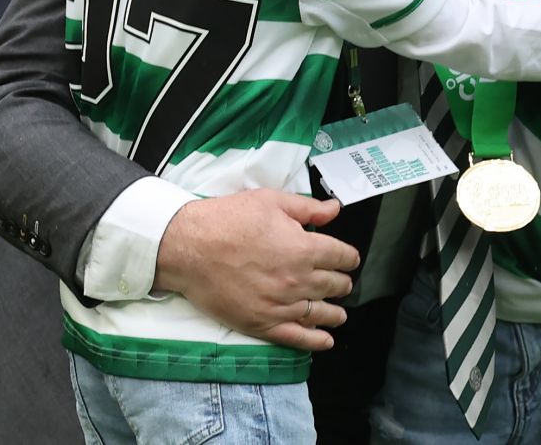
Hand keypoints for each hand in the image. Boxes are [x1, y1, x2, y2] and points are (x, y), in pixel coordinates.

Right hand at [154, 189, 359, 350]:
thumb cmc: (230, 219)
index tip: (350, 259)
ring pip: (319, 313)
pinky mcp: (261, 324)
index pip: (341, 256)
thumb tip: (335, 208)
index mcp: (304, 248)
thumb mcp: (272, 201)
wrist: (191, 247)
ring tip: (340, 314)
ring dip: (334, 313)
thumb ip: (308, 208)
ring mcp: (280, 305)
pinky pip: (296, 338)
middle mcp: (297, 280)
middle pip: (333, 285)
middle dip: (342, 283)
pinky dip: (315, 340)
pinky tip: (325, 340)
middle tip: (343, 282)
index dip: (349, 257)